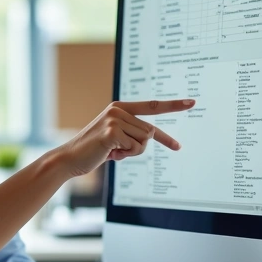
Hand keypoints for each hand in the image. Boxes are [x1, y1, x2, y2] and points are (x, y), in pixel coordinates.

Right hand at [57, 99, 193, 175]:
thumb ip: (132, 132)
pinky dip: (125, 156)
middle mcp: (118, 110)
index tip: (192, 103)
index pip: (152, 106)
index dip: (173, 105)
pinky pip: (135, 148)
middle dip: (141, 148)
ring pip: (145, 140)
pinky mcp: (112, 132)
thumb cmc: (94, 150)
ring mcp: (115, 119)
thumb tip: (152, 135)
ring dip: (132, 152)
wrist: (70, 158)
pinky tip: (108, 154)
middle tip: (119, 153)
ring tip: (112, 152)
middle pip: (150, 131)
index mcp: (119, 108)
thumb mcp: (115, 137)